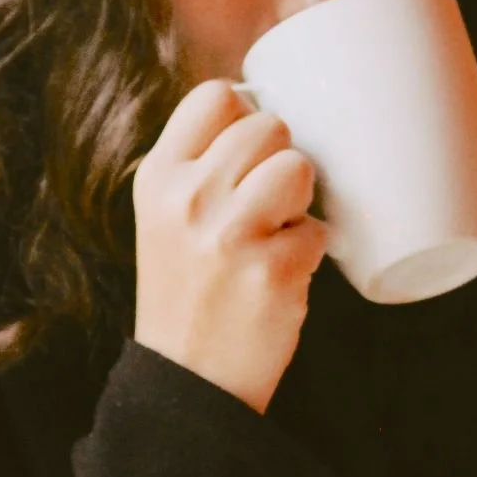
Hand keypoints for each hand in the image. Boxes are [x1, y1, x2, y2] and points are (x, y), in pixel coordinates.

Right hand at [132, 80, 327, 412]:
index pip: (215, 96)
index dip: (246, 114)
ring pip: (299, 168)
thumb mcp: (166, 218)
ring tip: (277, 232)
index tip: (250, 149)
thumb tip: (267, 115)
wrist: (187, 380)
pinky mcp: (272, 272)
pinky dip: (310, 252)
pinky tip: (282, 274)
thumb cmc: (188, 290)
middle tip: (267, 203)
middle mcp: (188, 199)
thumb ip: (199, 169)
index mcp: (159, 178)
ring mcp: (230, 235)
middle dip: (280, 160)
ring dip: (301, 200)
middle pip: (270, 126)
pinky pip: (318, 230)